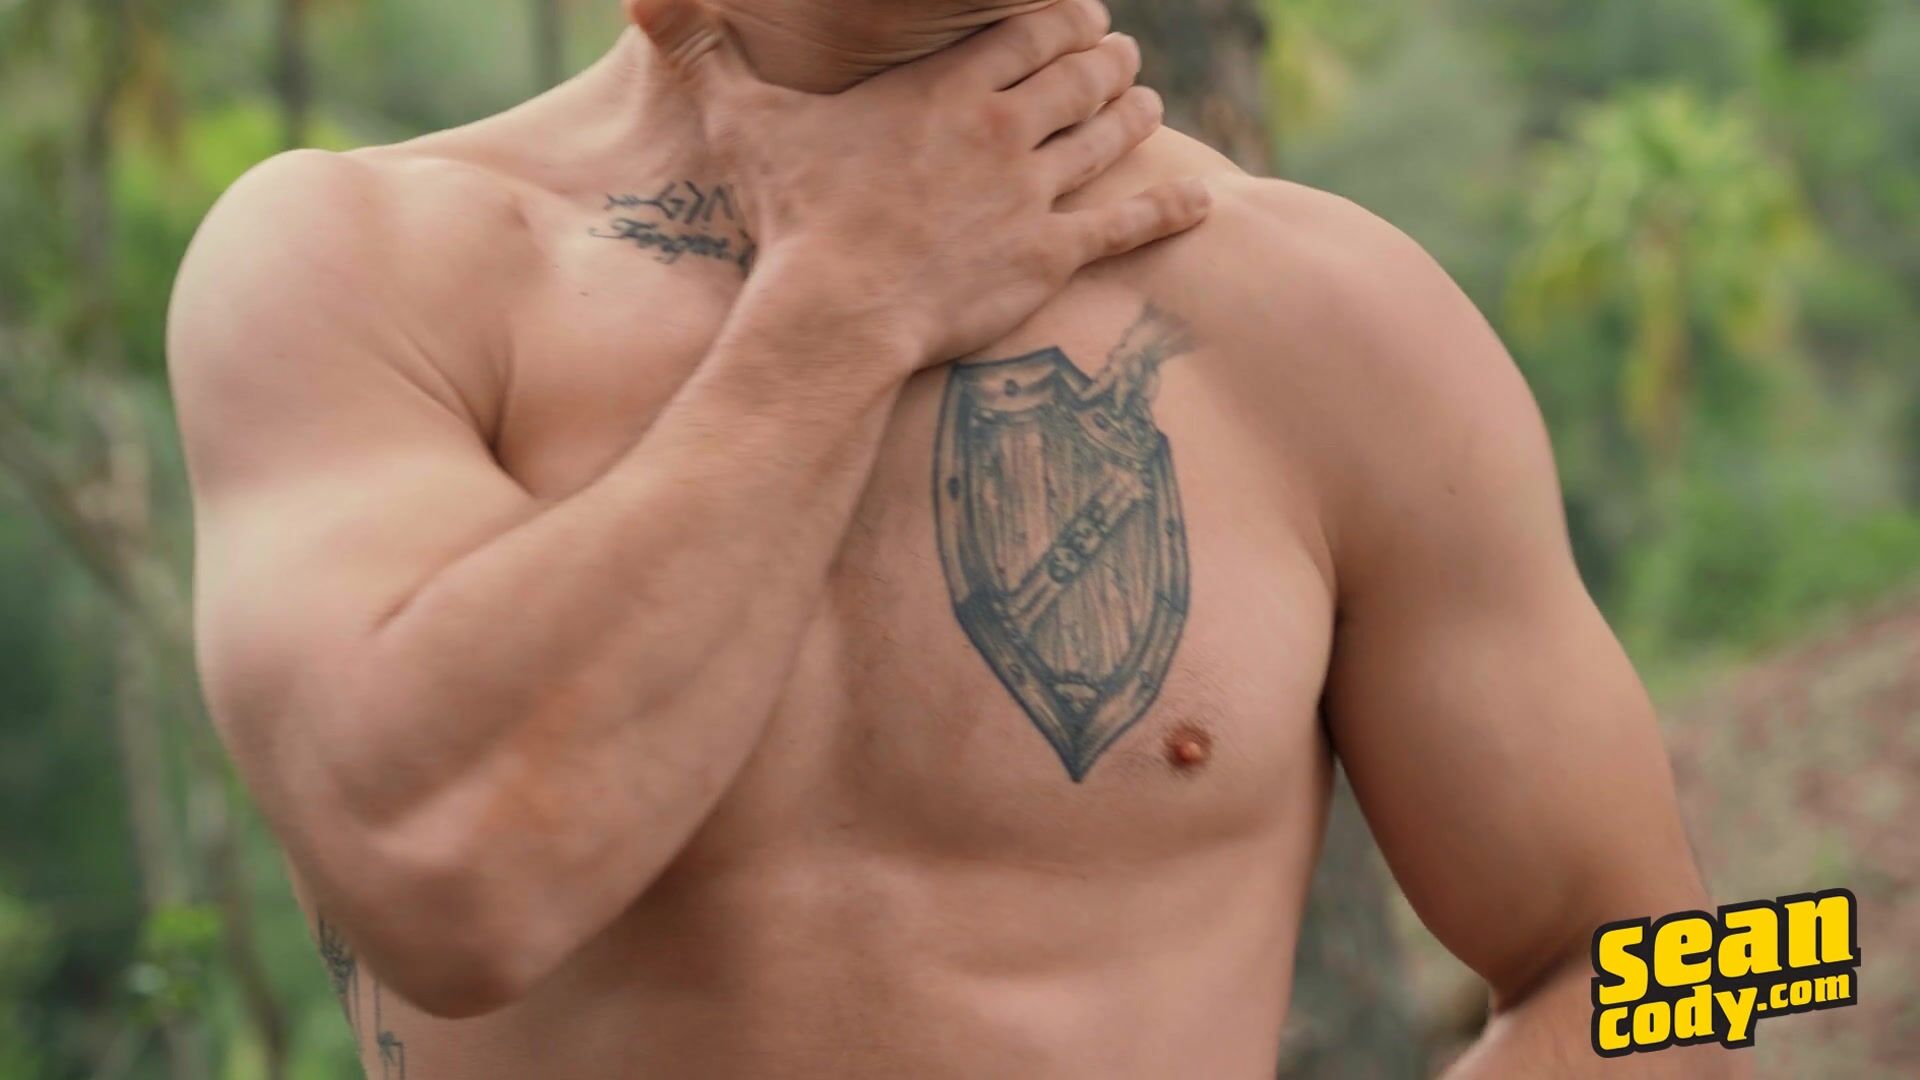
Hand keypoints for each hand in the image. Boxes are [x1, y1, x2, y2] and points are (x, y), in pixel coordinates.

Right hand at [627, 0, 1211, 366]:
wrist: (835, 313)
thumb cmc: (793, 218)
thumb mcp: (746, 123)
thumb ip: (707, 55)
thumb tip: (642, 3)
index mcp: (951, 86)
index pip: (1032, 28)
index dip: (1063, 16)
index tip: (1079, 13)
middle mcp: (1007, 128)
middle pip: (1083, 73)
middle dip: (1106, 57)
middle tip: (1120, 55)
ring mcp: (1037, 192)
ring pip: (1111, 136)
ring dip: (1136, 114)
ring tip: (1148, 103)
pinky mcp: (1054, 256)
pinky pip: (1129, 224)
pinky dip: (1172, 208)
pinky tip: (1204, 200)